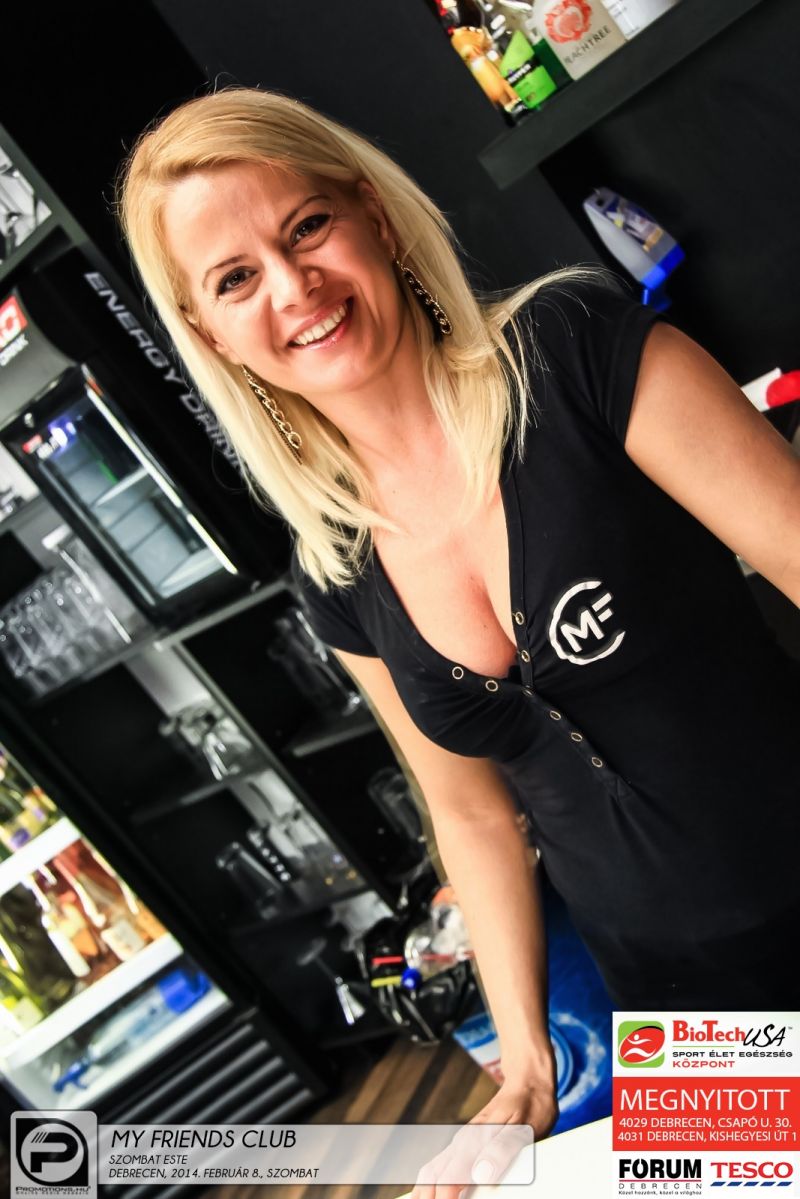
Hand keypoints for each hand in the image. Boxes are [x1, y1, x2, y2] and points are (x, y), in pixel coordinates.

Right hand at [409, 1077, 557, 1198]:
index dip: (444, 1198)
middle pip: (433, 1174)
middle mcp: (463, 1141)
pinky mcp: (467, 1144)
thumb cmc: (529, 1107)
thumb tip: (481, 1175)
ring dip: (424, 1189)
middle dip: (425, 1195)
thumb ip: (501, 1151)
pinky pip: (441, 1163)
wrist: (528, 1084)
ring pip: (434, 1168)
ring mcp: (463, 1142)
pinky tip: (430, 1190)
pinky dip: (431, 1179)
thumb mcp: (522, 1130)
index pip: (449, 1178)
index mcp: (474, 1141)